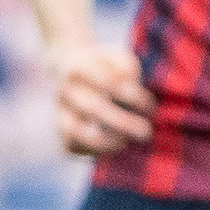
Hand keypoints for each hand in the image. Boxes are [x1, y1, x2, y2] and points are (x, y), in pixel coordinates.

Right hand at [49, 38, 155, 156]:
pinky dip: (91, 150)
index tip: (150, 107)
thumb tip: (131, 88)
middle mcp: (64, 89)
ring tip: (124, 143)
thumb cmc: (105, 67)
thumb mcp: (118, 59)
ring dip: (103, 141)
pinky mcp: (59, 129)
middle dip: (122, 123)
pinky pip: (71, 145)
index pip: (108, 83)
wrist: (68, 68)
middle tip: (146, 132)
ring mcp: (59, 110)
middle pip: (92, 108)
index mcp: (79, 66)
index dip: (131, 97)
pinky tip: (112, 146)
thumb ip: (126, 70)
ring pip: (74, 130)